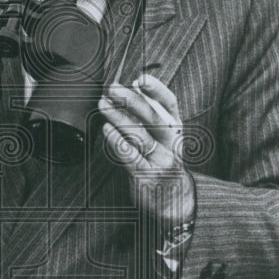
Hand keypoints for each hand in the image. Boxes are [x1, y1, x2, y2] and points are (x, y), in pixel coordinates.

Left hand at [98, 74, 194, 228]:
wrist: (174, 200)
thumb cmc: (163, 159)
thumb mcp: (164, 134)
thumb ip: (151, 109)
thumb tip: (136, 83)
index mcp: (175, 127)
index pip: (170, 104)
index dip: (157, 90)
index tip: (142, 78)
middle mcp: (171, 143)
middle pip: (153, 118)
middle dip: (132, 101)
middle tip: (113, 88)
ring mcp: (160, 160)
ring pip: (140, 136)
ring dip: (119, 118)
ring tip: (103, 105)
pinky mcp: (146, 176)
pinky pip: (130, 157)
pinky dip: (117, 142)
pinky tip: (107, 129)